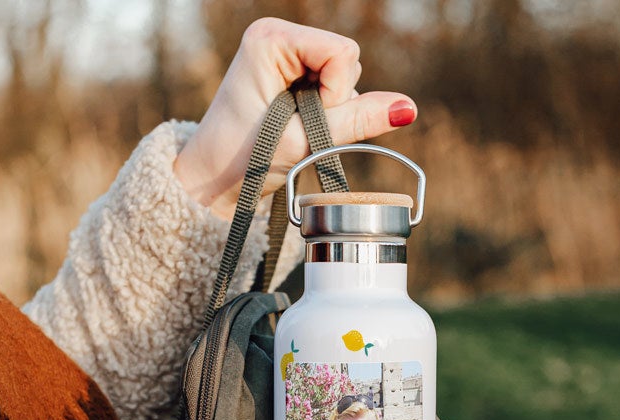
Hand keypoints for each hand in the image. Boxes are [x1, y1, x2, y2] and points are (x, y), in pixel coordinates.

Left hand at [174, 18, 417, 218]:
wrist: (211, 181)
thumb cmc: (243, 160)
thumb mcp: (304, 141)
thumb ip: (358, 121)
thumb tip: (407, 108)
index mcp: (272, 38)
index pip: (342, 53)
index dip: (336, 95)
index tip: (304, 121)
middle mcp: (281, 39)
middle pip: (347, 64)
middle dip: (333, 103)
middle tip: (295, 129)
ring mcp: (288, 58)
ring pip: (345, 80)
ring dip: (329, 113)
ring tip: (292, 131)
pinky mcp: (294, 79)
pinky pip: (335, 93)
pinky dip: (325, 117)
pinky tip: (298, 129)